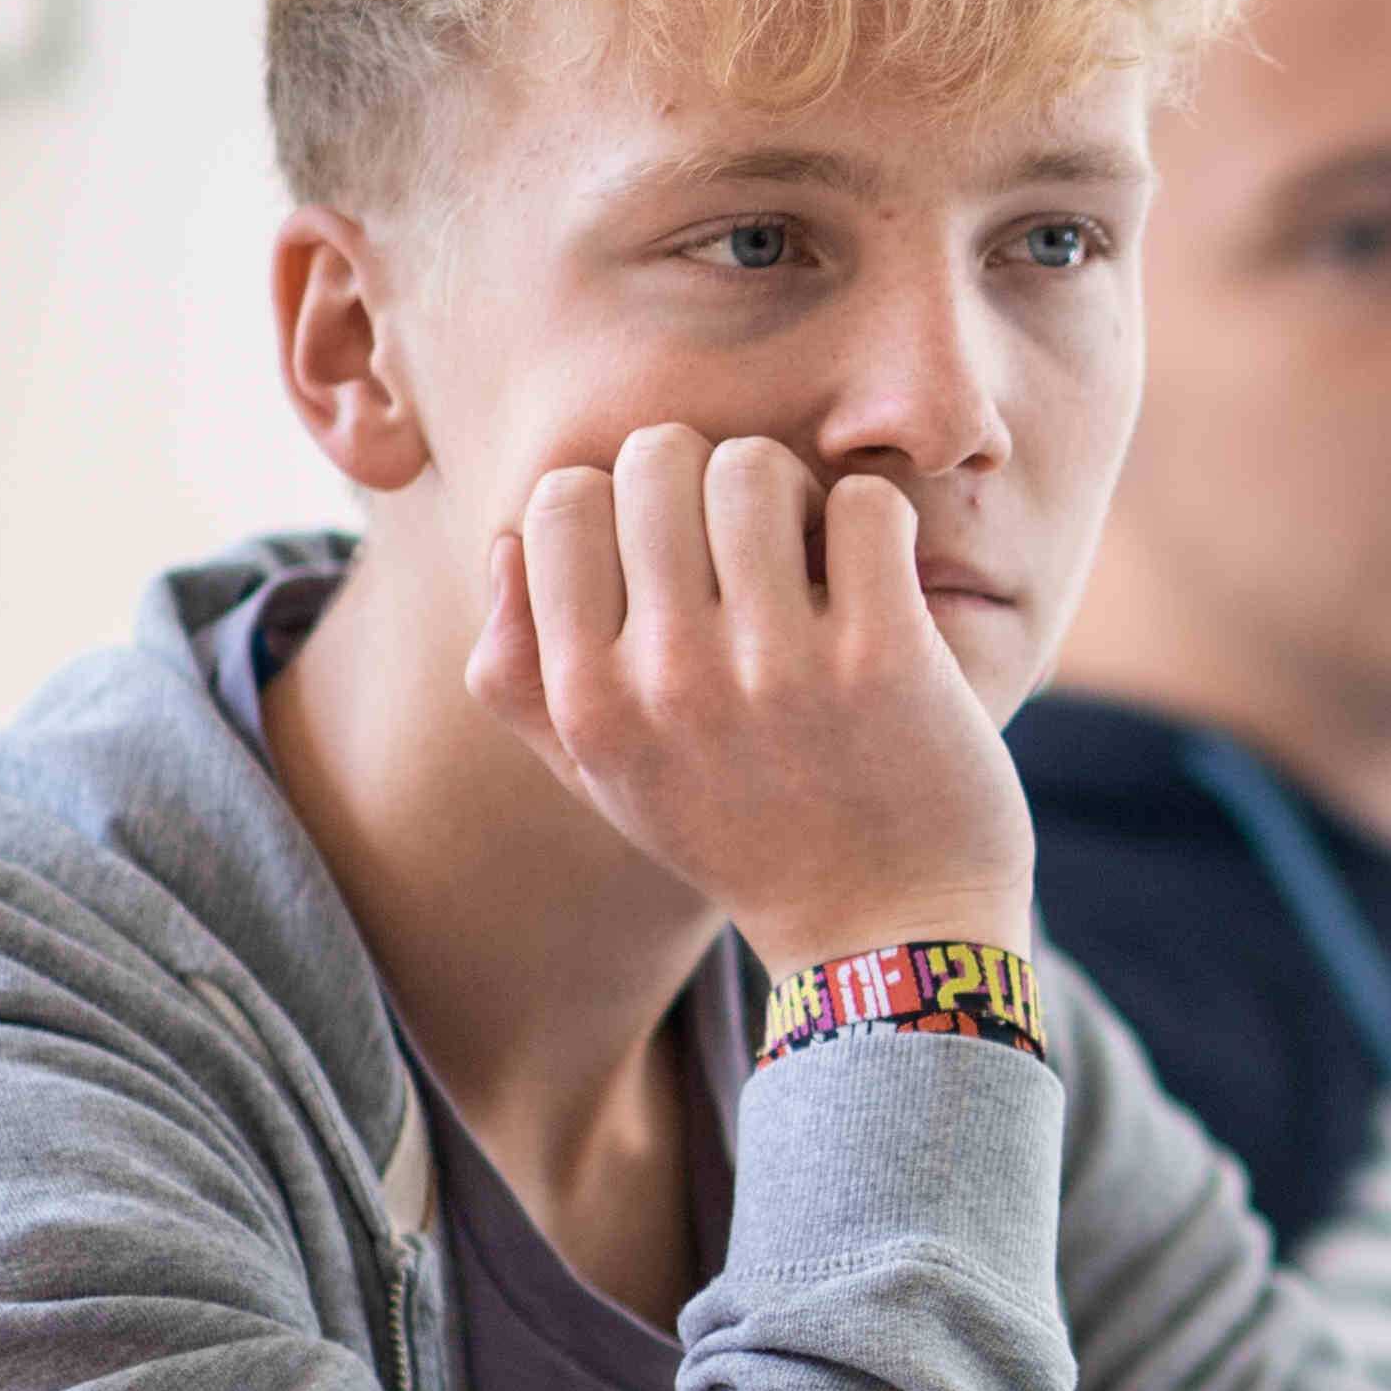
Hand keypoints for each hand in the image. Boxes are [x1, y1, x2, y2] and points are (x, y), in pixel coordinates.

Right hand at [468, 425, 1033, 971]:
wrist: (884, 932)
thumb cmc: (740, 835)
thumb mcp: (602, 779)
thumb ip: (519, 672)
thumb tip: (504, 543)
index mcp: (588, 700)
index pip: (560, 498)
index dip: (621, 500)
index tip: (672, 556)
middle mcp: (669, 678)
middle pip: (654, 459)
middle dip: (706, 477)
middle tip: (751, 545)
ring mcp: (779, 666)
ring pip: (755, 465)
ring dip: (793, 491)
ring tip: (813, 555)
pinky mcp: (886, 656)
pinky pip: (863, 504)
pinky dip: (874, 520)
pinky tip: (878, 574)